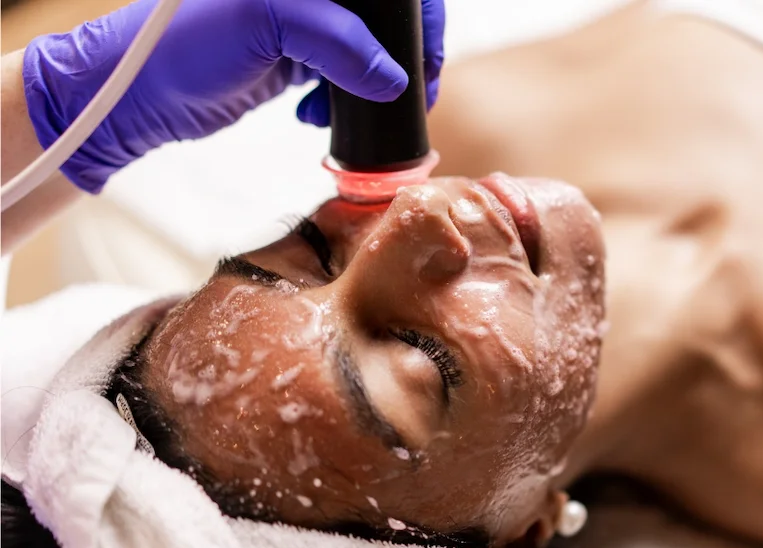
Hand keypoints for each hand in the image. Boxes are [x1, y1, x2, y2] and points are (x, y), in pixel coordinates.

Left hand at [22, 0, 445, 192]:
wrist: (138, 97)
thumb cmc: (182, 47)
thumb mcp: (265, 26)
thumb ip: (336, 42)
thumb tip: (393, 78)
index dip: (419, 20)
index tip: (425, 60)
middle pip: (385, 19)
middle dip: (398, 58)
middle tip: (401, 93)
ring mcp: (305, 20)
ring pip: (369, 48)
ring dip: (371, 85)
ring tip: (351, 110)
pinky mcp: (297, 52)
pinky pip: (345, 73)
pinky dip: (344, 99)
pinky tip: (316, 114)